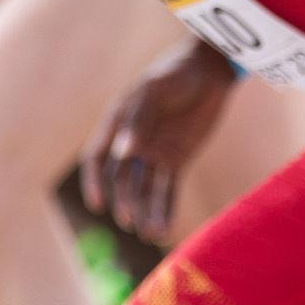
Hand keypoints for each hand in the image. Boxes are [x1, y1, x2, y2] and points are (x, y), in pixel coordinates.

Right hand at [80, 38, 238, 243]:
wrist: (210, 70)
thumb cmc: (177, 73)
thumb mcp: (156, 90)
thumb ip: (139, 120)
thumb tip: (124, 153)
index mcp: (118, 122)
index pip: (96, 157)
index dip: (94, 181)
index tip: (98, 204)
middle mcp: (132, 142)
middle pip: (122, 179)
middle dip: (125, 201)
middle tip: (131, 221)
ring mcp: (154, 153)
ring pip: (144, 190)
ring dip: (145, 213)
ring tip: (152, 234)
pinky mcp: (176, 160)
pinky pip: (168, 190)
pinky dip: (165, 210)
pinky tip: (165, 230)